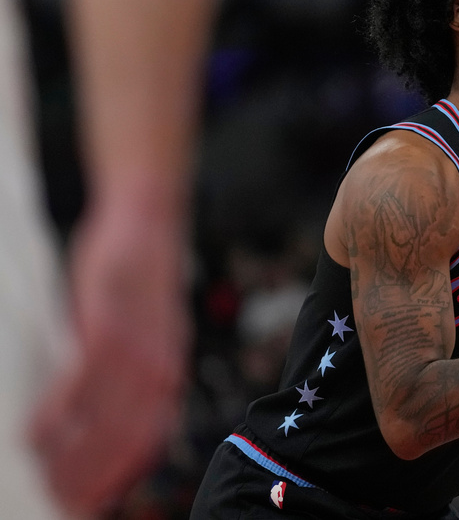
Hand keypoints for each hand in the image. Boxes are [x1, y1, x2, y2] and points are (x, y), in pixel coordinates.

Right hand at [30, 198, 191, 515]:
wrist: (147, 222)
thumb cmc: (138, 281)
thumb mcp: (145, 335)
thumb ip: (132, 376)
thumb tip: (105, 416)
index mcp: (170, 374)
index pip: (146, 441)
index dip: (118, 478)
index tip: (89, 506)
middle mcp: (161, 368)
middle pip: (126, 441)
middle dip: (90, 481)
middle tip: (57, 507)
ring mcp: (138, 348)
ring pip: (104, 419)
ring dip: (70, 457)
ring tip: (38, 482)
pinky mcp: (111, 324)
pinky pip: (83, 380)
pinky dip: (59, 412)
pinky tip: (34, 434)